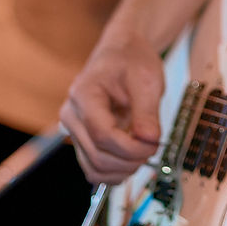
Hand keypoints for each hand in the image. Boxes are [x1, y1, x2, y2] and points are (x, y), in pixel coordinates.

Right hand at [59, 29, 164, 184]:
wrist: (122, 53)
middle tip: (153, 147)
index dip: (131, 148)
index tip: (154, 143)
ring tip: (143, 153)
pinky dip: (114, 172)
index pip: (103, 135)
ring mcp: (73, 130)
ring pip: (93, 168)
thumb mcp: (146, 79)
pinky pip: (93, 168)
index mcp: (84, 94)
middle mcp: (72, 115)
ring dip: (122, 170)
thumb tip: (149, 141)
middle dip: (130, 160)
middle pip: (97, 156)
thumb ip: (147, 112)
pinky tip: (132, 158)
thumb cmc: (132, 60)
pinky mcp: (82, 140)